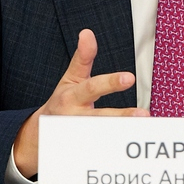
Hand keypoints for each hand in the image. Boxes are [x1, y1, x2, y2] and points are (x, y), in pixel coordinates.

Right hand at [13, 29, 146, 176]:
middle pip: (99, 117)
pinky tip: (130, 147)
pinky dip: (114, 150)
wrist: (40, 133)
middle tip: (143, 114)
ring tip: (143, 129)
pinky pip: (100, 151)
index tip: (129, 78)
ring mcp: (77, 136)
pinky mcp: (81, 151)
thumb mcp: (70, 78)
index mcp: (71, 96)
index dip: (110, 83)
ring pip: (102, 137)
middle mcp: (74, 117)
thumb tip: (88, 33)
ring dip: (122, 134)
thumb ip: (82, 58)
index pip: (92, 88)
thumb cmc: (63, 101)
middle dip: (121, 116)